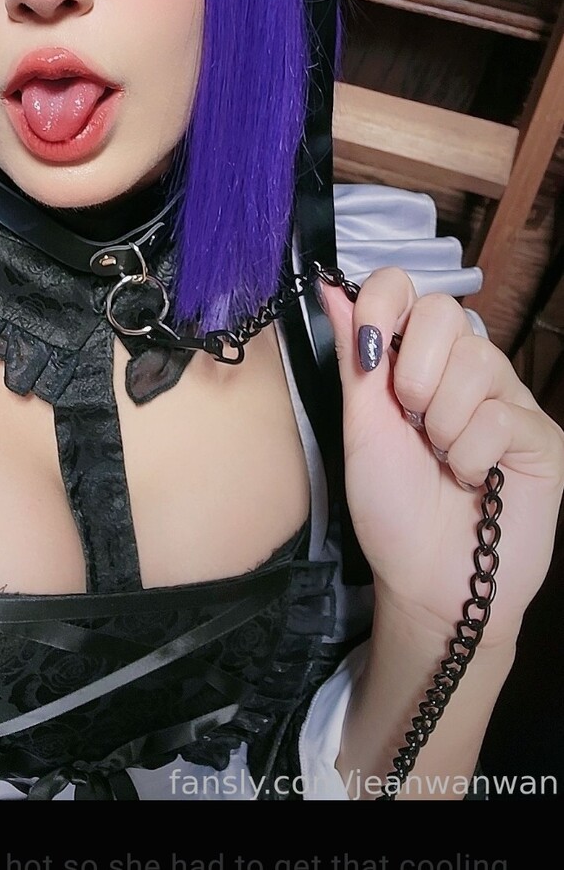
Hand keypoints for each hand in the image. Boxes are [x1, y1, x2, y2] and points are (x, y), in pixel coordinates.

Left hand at [320, 270, 563, 653]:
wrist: (426, 582)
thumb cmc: (391, 509)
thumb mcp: (361, 428)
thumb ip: (355, 357)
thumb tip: (329, 287)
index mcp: (416, 362)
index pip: (407, 290)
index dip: (383, 303)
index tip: (368, 352)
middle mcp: (465, 371)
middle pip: (444, 313)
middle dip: (413, 374)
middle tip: (412, 424)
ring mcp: (508, 399)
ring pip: (477, 362)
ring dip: (442, 423)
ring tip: (443, 460)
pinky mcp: (541, 437)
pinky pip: (501, 417)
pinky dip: (471, 457)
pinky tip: (474, 481)